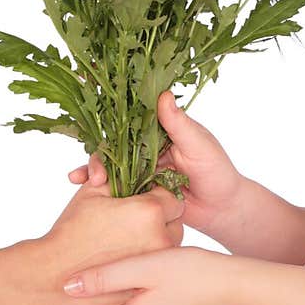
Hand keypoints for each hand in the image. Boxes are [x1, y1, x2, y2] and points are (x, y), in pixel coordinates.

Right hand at [40, 175, 185, 304]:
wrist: (52, 276)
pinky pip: (159, 266)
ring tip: (127, 240)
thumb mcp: (92, 193)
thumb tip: (129, 167)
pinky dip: (148, 261)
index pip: (171, 194)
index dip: (156, 194)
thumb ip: (117, 175)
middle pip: (176, 220)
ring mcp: (157, 264)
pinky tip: (125, 258)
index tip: (142, 198)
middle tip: (134, 220)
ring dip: (157, 239)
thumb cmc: (70, 232)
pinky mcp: (151, 282)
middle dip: (160, 217)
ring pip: (171, 244)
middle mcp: (161, 238)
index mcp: (149, 211)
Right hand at [67, 90, 243, 240]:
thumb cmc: (218, 171)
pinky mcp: (138, 190)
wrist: (222, 209)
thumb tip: (163, 94)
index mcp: (159, 129)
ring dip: (93, 169)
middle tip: (94, 169)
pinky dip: (99, 187)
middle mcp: (145, 146)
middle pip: (113, 143)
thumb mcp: (199, 145)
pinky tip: (82, 188)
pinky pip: (115, 186)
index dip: (108, 114)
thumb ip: (179, 124)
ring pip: (110, 164)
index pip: (130, 117)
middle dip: (97, 152)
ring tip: (82, 180)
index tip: (89, 113)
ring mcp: (140, 168)